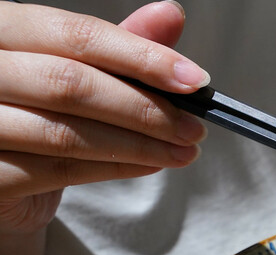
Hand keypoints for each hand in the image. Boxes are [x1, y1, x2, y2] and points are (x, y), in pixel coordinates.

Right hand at [0, 1, 208, 235]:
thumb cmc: (32, 112)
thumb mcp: (69, 69)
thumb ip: (114, 45)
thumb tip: (170, 14)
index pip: (75, 34)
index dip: (141, 57)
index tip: (195, 79)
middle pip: (71, 84)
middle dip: (145, 108)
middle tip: (194, 126)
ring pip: (67, 132)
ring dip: (139, 144)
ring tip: (183, 150)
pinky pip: (57, 171)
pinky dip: (113, 168)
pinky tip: (149, 165)